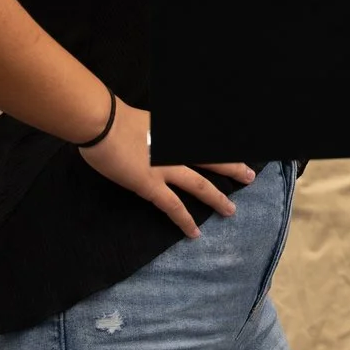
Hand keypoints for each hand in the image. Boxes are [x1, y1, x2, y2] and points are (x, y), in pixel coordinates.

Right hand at [77, 100, 253, 238]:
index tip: (238, 154)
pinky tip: (194, 232)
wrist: (100, 122)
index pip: (209, 143)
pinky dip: (185, 220)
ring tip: (231, 211)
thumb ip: (162, 131)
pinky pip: (173, 207)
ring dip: (218, 199)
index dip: (226, 151)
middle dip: (234, 169)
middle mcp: (178, 150)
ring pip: (201, 186)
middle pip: (214, 161)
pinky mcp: (150, 185)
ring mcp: (167, 168)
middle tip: (250, 176)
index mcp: (177, 133)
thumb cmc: (114, 117)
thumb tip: (165, 140)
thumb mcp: (150, 118)